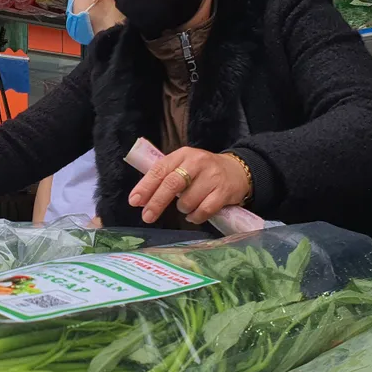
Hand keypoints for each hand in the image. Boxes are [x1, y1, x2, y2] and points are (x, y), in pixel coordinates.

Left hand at [128, 147, 250, 224]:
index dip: (145, 186)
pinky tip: (194, 215)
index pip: (160, 170)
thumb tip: (139, 198)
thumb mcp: (183, 166)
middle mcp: (197, 162)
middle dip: (157, 202)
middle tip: (147, 216)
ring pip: (188, 201)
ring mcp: (212, 176)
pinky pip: (204, 211)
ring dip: (182, 209)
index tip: (134, 201)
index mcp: (182, 154)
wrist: (238, 170)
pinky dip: (195, 217)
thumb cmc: (202, 172)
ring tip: (186, 206)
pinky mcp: (224, 191)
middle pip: (172, 184)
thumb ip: (164, 177)